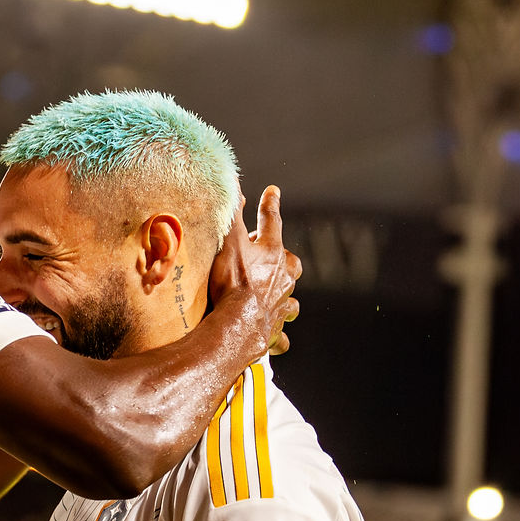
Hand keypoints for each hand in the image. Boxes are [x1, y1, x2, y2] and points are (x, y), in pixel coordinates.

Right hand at [209, 185, 301, 354]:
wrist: (238, 324)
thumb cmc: (233, 282)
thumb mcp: (229, 240)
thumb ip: (232, 212)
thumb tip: (234, 182)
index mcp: (272, 252)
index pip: (271, 220)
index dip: (269, 204)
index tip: (272, 192)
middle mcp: (283, 276)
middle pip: (290, 261)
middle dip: (281, 258)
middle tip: (263, 257)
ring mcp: (282, 302)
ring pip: (290, 295)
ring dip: (284, 293)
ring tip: (273, 295)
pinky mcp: (276, 327)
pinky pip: (282, 331)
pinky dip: (280, 332)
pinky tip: (278, 338)